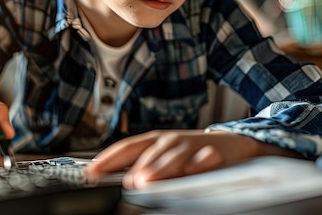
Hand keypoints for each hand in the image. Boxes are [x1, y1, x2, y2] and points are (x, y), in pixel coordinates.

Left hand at [86, 129, 300, 187]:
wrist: (231, 144)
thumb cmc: (190, 154)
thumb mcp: (164, 159)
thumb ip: (144, 168)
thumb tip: (120, 182)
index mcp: (154, 141)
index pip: (126, 147)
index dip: (108, 159)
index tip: (91, 173)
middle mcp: (169, 139)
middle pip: (149, 151)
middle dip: (137, 166)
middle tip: (126, 181)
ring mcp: (191, 144)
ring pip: (174, 155)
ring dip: (160, 166)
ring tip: (147, 179)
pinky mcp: (213, 151)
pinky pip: (206, 157)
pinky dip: (201, 161)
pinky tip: (194, 167)